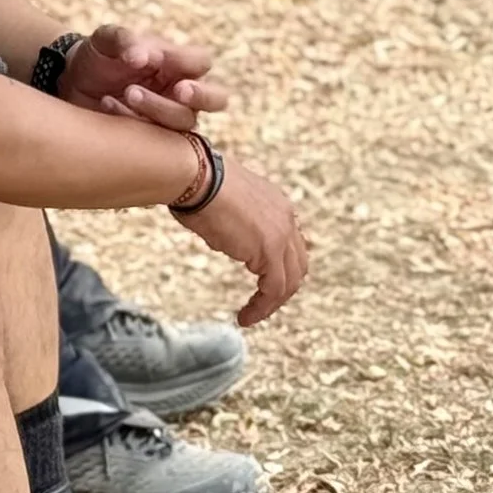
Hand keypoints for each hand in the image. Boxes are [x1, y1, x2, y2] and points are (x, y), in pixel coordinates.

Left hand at [60, 23, 228, 129]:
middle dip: (202, 96)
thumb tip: (144, 57)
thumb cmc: (98, 56)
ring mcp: (169, 117)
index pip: (201, 62)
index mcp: (176, 62)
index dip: (186, 62)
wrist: (72, 82)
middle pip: (217, 99)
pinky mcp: (152, 138)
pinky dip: (132, 120)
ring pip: (185, 121)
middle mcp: (180, 91)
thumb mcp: (106, 39)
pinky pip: (157, 139)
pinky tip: (108, 104)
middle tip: (179, 90)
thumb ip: (125, 40)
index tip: (158, 59)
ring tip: (129, 92)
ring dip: (158, 107)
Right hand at [175, 155, 308, 323]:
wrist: (195, 176)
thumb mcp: (221, 200)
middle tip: (262, 303)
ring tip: (251, 316)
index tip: (262, 280)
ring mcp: (281, 234)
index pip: (290, 241)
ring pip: (289, 281)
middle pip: (297, 264)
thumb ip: (231, 218)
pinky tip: (245, 317)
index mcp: (276, 202)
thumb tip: (221, 232)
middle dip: (281, 287)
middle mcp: (286, 217)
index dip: (279, 265)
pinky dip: (263, 307)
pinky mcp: (270, 251)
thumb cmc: (195, 183)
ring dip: (272, 303)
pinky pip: (274, 289)